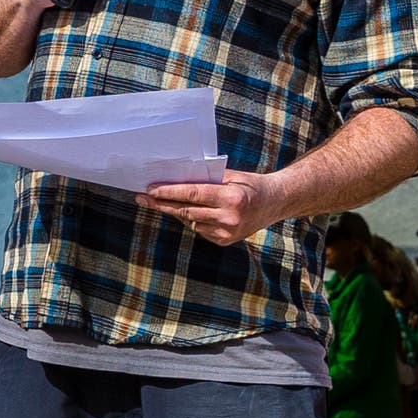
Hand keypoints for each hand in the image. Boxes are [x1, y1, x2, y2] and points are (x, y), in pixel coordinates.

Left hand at [140, 166, 280, 246]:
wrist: (275, 203)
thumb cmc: (250, 185)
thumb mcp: (231, 176)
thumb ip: (207, 179)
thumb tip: (177, 179)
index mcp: (230, 199)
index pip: (192, 195)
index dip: (169, 192)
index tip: (151, 190)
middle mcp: (228, 218)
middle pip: (186, 211)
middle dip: (162, 204)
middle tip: (143, 197)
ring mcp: (226, 233)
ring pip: (190, 221)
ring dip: (174, 211)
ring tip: (158, 201)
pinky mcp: (224, 241)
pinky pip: (199, 229)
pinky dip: (191, 219)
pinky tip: (186, 211)